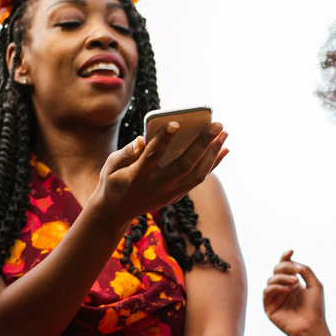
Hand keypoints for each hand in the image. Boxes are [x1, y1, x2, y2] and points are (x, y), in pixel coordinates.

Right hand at [91, 117, 228, 222]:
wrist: (115, 212)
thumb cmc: (113, 181)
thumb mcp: (111, 166)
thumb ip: (126, 152)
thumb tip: (142, 140)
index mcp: (137, 177)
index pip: (153, 156)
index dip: (164, 140)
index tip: (177, 123)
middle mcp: (157, 187)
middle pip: (184, 165)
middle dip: (202, 144)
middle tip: (217, 124)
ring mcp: (169, 194)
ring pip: (196, 175)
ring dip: (213, 153)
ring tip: (224, 133)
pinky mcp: (176, 196)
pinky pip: (198, 179)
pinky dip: (212, 164)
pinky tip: (223, 149)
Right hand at [262, 252, 327, 335]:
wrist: (312, 326)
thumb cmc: (316, 308)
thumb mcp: (315, 285)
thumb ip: (306, 270)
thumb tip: (294, 262)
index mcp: (293, 283)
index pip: (285, 266)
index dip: (286, 257)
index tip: (292, 251)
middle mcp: (283, 289)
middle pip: (277, 269)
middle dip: (286, 267)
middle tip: (298, 271)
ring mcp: (275, 297)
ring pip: (271, 279)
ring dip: (283, 277)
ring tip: (295, 282)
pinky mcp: (269, 307)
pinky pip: (267, 291)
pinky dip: (277, 287)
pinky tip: (288, 290)